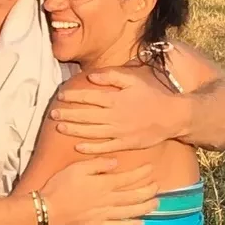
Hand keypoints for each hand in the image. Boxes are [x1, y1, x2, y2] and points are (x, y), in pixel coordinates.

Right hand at [42, 156, 158, 224]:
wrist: (46, 211)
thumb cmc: (59, 186)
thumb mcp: (76, 168)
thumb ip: (97, 165)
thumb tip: (115, 162)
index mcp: (103, 184)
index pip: (128, 178)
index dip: (142, 173)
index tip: (151, 169)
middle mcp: (108, 200)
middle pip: (134, 195)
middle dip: (148, 190)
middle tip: (157, 186)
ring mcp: (104, 215)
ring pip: (130, 211)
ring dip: (145, 207)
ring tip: (156, 203)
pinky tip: (141, 224)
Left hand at [49, 68, 187, 153]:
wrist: (171, 116)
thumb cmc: (152, 95)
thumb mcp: (134, 79)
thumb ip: (112, 76)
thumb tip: (90, 76)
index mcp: (115, 99)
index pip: (88, 97)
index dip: (73, 96)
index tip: (61, 96)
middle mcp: (114, 116)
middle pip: (85, 115)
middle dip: (67, 114)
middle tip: (53, 113)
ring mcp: (119, 132)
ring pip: (91, 131)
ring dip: (73, 130)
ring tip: (59, 127)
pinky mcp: (125, 144)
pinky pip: (104, 147)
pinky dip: (90, 148)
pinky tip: (77, 146)